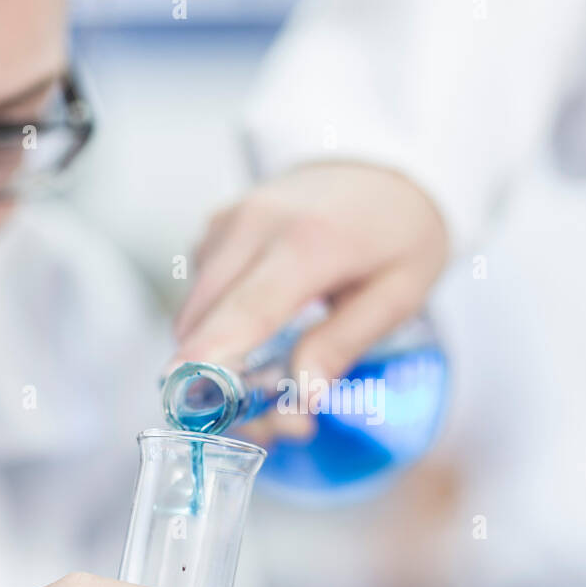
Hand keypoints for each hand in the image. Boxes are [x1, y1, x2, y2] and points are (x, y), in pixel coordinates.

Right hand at [174, 162, 448, 439]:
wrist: (381, 162)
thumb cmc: (400, 230)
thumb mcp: (400, 291)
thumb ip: (344, 342)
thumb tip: (300, 396)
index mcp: (309, 241)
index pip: (247, 310)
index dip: (212, 360)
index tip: (185, 399)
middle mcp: (255, 224)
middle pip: (204, 319)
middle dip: (220, 384)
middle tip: (276, 424)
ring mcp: (228, 220)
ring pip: (193, 310)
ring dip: (215, 359)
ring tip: (274, 387)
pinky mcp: (215, 226)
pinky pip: (199, 291)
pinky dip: (216, 326)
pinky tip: (258, 339)